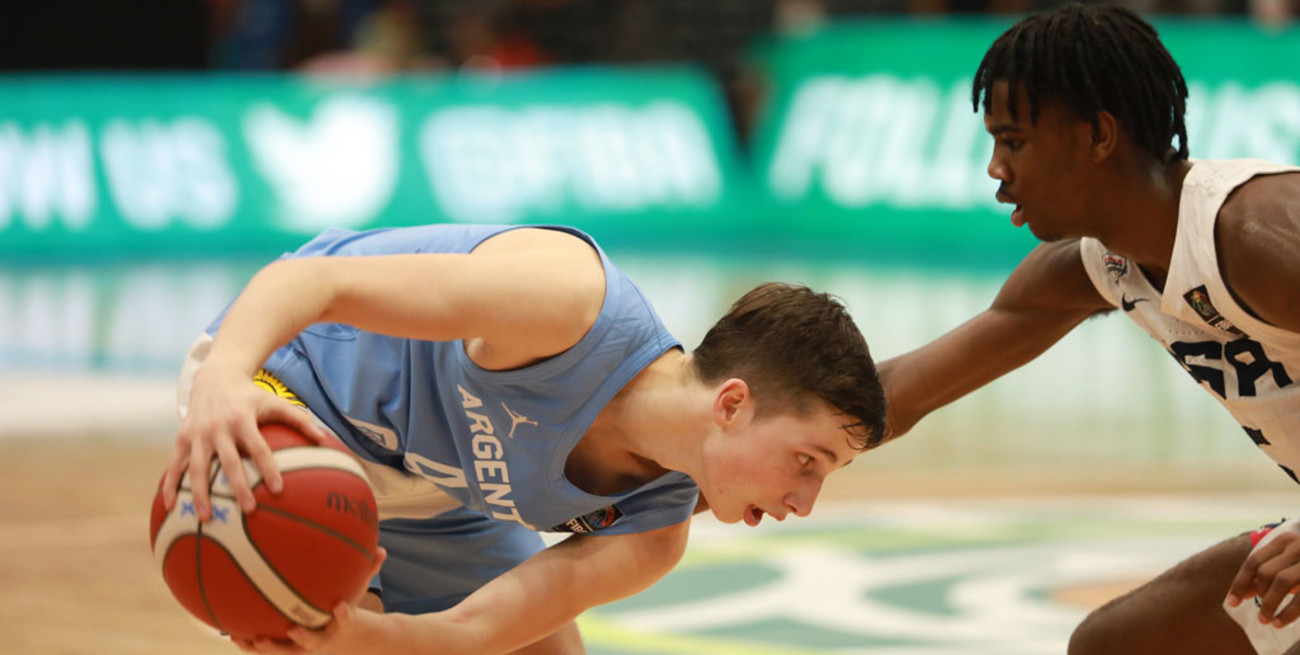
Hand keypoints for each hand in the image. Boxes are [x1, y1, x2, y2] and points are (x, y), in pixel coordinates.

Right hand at [160, 363, 333, 520]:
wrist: (214, 377)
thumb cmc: (250, 395)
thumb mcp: (275, 401)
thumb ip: (299, 419)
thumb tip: (324, 439)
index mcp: (243, 420)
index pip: (259, 448)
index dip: (268, 468)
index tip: (278, 490)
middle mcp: (219, 428)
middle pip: (229, 462)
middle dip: (238, 486)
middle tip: (249, 509)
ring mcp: (198, 434)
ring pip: (197, 468)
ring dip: (200, 493)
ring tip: (207, 517)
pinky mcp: (182, 437)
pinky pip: (175, 464)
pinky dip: (170, 484)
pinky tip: (170, 506)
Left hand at [233, 548, 387, 654]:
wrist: (347, 642)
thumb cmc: (349, 608)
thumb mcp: (360, 590)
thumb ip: (369, 569)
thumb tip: (383, 547)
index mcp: (342, 625)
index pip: (346, 620)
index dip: (344, 615)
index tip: (341, 607)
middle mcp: (323, 640)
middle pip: (313, 643)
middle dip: (304, 638)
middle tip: (292, 629)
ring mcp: (305, 649)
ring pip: (286, 653)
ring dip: (269, 647)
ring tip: (250, 637)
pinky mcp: (289, 650)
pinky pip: (268, 648)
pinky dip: (250, 642)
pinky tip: (230, 631)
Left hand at [1227, 530, 1299, 627]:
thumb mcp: (1288, 561)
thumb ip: (1267, 571)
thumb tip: (1244, 591)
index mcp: (1285, 540)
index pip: (1253, 562)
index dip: (1240, 584)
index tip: (1232, 603)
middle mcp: (1298, 546)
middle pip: (1265, 572)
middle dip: (1258, 594)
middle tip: (1259, 612)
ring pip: (1281, 582)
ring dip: (1269, 605)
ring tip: (1265, 619)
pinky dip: (1286, 613)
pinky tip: (1279, 623)